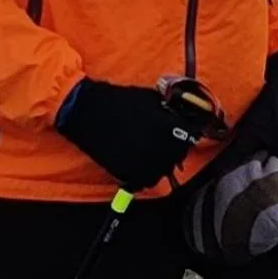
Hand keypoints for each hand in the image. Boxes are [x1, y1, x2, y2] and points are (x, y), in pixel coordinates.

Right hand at [54, 79, 194, 190]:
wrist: (88, 111)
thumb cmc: (119, 101)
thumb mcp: (151, 98)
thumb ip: (169, 110)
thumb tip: (181, 118)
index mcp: (168, 128)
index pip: (189, 138)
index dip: (186, 134)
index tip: (180, 132)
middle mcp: (159, 148)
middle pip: (178, 156)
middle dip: (174, 148)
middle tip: (166, 141)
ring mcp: (143, 162)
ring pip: (163, 170)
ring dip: (161, 162)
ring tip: (152, 152)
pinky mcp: (127, 173)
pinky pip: (145, 180)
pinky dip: (145, 173)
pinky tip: (140, 161)